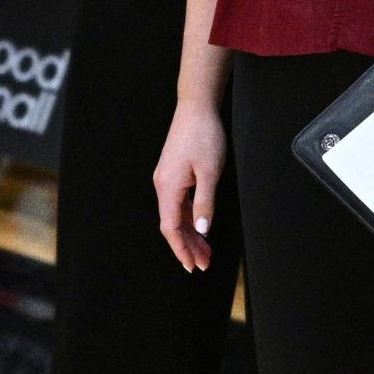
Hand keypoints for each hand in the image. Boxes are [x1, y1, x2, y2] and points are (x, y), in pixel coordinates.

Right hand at [153, 99, 225, 272]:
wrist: (197, 108)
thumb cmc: (204, 136)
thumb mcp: (210, 171)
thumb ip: (205, 203)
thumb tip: (201, 230)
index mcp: (168, 188)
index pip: (171, 228)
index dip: (182, 249)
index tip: (193, 266)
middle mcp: (163, 186)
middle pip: (173, 224)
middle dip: (188, 246)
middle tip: (204, 264)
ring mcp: (167, 179)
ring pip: (176, 214)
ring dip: (190, 233)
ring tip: (206, 251)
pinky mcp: (174, 173)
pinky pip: (179, 203)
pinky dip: (189, 217)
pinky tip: (200, 226)